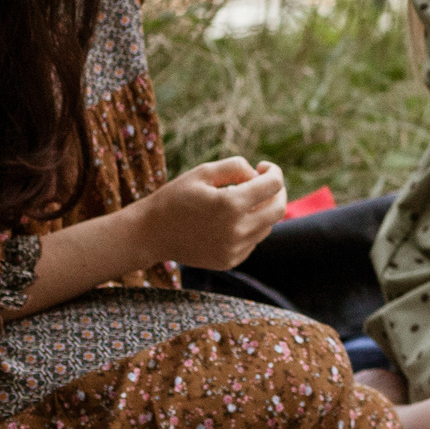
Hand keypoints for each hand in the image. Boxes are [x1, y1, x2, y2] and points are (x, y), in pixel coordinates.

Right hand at [135, 157, 284, 270]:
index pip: (274, 185)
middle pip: (279, 208)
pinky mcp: (230, 261)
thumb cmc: (175, 198)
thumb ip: (236, 167)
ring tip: (239, 200)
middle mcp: (237, 230)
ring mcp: (234, 249)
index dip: (274, 171)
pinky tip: (229, 220)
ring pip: (267, 225)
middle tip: (264, 182)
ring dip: (262, 209)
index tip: (263, 167)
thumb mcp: (203, 172)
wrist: (150, 234)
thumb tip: (258, 175)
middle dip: (277, 191)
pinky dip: (250, 227)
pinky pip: (253, 240)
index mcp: (231, 205)